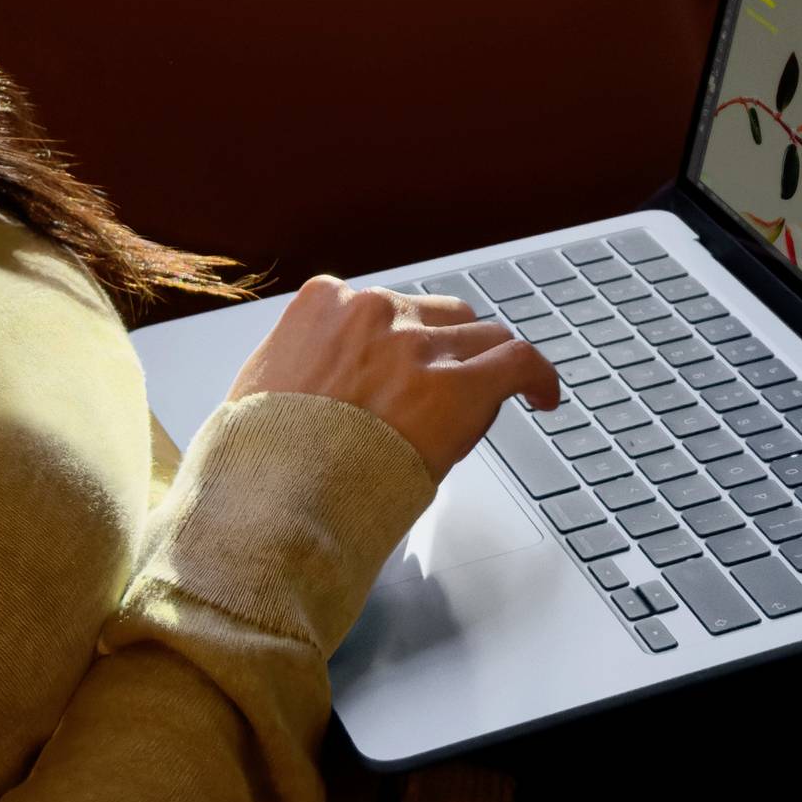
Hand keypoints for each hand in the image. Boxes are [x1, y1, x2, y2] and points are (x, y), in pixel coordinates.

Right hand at [222, 273, 562, 480]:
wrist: (274, 498)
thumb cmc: (260, 459)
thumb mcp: (256, 386)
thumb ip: (294, 364)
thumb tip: (306, 378)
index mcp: (322, 303)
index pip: (382, 308)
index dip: (401, 343)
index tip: (406, 368)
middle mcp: (374, 312)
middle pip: (435, 315)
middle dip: (443, 351)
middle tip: (443, 393)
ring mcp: (418, 347)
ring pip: (480, 336)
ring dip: (485, 366)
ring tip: (499, 397)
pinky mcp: (458, 386)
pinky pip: (519, 363)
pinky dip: (538, 376)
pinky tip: (545, 397)